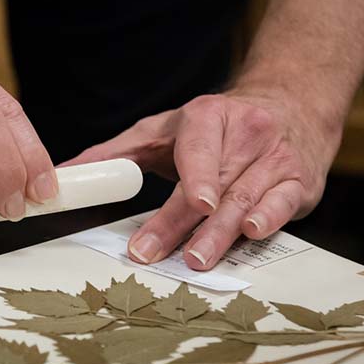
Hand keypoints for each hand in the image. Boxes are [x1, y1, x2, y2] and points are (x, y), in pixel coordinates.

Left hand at [64, 86, 342, 268]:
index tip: (193, 203)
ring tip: (196, 260)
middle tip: (153, 253)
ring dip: (220, 233)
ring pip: (245, 199)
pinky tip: (252, 233)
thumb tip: (65, 173)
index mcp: (209, 116)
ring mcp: (276, 158)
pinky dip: (270, 219)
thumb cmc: (216, 126)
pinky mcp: (298, 181)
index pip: (200, 147)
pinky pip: (284, 203)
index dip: (198, 175)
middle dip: (183, 222)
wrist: (290, 104)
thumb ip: (118, 153)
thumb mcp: (166, 129)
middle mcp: (247, 133)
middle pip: (214, 184)